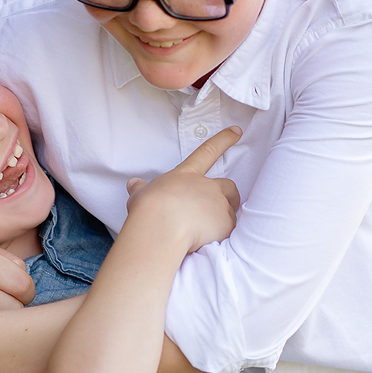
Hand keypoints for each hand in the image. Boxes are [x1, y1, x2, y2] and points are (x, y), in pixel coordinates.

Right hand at [124, 127, 241, 251]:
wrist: (161, 227)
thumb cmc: (149, 209)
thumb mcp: (140, 195)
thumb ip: (141, 188)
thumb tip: (134, 184)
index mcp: (187, 175)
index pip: (207, 152)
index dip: (224, 140)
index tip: (237, 131)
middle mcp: (207, 187)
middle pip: (228, 186)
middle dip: (229, 195)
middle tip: (219, 208)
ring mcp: (219, 204)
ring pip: (230, 210)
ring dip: (222, 218)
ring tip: (207, 231)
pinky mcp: (225, 223)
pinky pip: (229, 230)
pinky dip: (222, 235)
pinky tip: (207, 241)